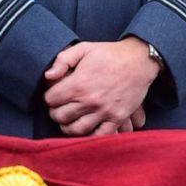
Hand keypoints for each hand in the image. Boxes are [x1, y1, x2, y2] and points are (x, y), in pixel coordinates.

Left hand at [42, 39, 158, 135]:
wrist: (138, 60)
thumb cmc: (108, 53)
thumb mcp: (83, 49)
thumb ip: (62, 61)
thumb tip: (47, 76)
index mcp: (78, 84)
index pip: (51, 100)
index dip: (49, 97)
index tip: (53, 94)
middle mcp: (90, 100)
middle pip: (60, 116)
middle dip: (55, 113)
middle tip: (58, 109)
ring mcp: (104, 111)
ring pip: (77, 130)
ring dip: (68, 127)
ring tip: (69, 121)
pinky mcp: (117, 118)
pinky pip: (100, 135)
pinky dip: (90, 136)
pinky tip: (86, 130)